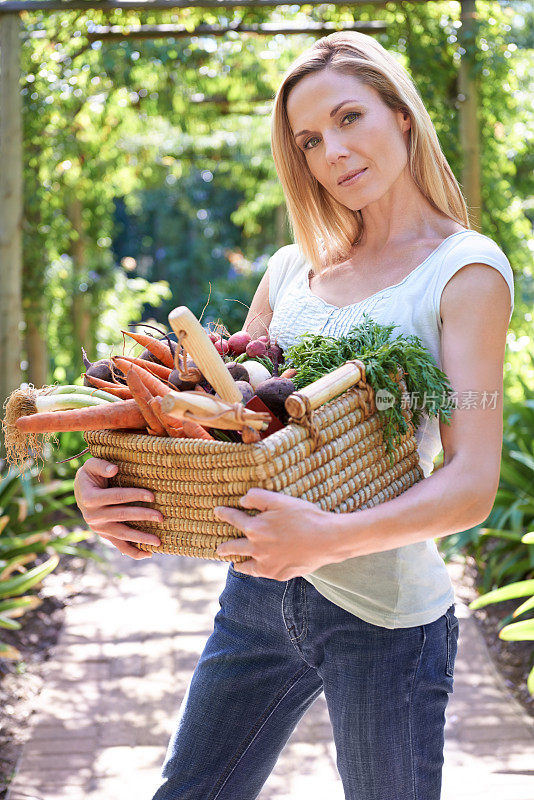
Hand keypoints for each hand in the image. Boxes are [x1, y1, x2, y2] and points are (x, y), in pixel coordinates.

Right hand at [74, 457, 162, 559]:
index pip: (116, 497)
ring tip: (158, 541)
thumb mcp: (91, 465)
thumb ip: (101, 465)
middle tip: (161, 517)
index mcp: (90, 498)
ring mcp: (99, 527)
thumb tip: (114, 470)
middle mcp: (92, 515)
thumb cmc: (91, 475)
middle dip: (143, 516)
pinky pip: (119, 545)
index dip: (134, 495)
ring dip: (141, 538)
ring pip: (122, 534)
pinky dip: (133, 551)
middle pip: (122, 516)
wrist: (81, 490)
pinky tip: (148, 554)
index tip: (152, 496)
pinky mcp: (104, 534)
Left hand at [214, 488, 340, 579]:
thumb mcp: (281, 500)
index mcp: (255, 528)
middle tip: (218, 548)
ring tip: (235, 562)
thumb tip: (242, 500)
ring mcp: (266, 564)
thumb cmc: (306, 517)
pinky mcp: (277, 574)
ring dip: (237, 562)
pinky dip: (256, 570)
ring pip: (243, 565)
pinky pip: (260, 573)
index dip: (224, 514)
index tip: (217, 512)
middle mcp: (256, 548)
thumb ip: (258, 497)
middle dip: (223, 547)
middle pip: (232, 547)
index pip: (233, 519)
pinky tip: (256, 568)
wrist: (327, 540)